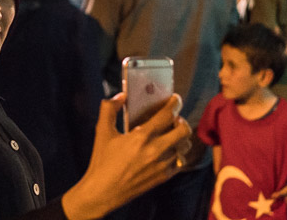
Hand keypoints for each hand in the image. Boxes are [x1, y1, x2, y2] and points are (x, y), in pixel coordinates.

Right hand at [61, 93, 191, 219]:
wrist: (104, 191)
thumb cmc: (102, 160)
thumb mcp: (102, 131)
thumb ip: (109, 109)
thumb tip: (121, 96)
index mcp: (142, 136)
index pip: (167, 115)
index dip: (174, 104)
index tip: (176, 99)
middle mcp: (157, 150)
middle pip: (184, 131)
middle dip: (182, 121)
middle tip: (174, 118)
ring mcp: (163, 165)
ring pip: (184, 146)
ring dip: (180, 138)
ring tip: (172, 134)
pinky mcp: (164, 177)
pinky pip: (180, 161)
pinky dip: (177, 153)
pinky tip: (167, 150)